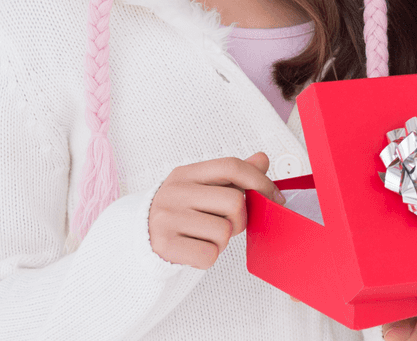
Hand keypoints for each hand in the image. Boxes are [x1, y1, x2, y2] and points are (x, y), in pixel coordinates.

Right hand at [148, 151, 282, 268]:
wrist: (141, 238)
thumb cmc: (183, 210)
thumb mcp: (203, 186)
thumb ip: (234, 175)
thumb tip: (263, 159)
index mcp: (186, 173)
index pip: (231, 166)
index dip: (259, 181)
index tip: (275, 197)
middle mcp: (174, 192)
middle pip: (234, 202)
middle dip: (241, 218)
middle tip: (229, 224)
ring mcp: (167, 218)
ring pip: (224, 231)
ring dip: (223, 240)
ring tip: (206, 236)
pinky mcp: (164, 246)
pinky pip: (209, 255)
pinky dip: (210, 256)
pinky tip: (196, 249)